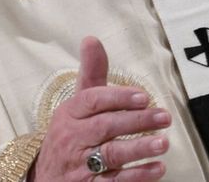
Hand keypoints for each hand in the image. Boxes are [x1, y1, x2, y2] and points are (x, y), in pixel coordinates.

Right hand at [28, 37, 169, 180]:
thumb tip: (92, 39)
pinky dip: (137, 176)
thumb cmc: (68, 135)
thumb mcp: (75, 105)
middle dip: (136, 121)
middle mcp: (73, 138)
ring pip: (111, 155)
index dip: (118, 98)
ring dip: (138, 149)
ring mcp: (81, 165)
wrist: (45, 177)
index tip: (143, 97)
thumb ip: (90, 74)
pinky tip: (157, 169)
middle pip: (105, 127)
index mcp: (70, 114)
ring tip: (162, 143)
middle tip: (163, 117)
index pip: (92, 101)